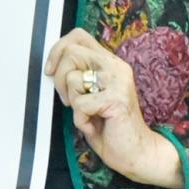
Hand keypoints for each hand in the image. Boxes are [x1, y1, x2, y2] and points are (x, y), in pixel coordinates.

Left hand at [43, 28, 182, 188]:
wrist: (136, 153)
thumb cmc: (111, 127)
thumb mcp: (90, 95)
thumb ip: (79, 77)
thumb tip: (52, 66)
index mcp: (109, 63)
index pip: (78, 36)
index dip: (58, 49)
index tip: (51, 70)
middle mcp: (115, 67)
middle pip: (71, 52)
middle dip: (60, 79)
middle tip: (68, 100)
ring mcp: (118, 81)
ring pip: (72, 78)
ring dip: (72, 103)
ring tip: (89, 114)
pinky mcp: (116, 99)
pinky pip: (79, 104)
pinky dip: (80, 120)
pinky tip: (94, 125)